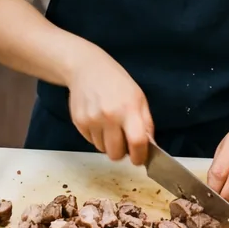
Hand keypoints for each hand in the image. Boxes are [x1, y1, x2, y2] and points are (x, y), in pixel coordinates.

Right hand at [65, 42, 154, 164]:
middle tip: (123, 141)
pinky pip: (91, 142)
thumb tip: (150, 147)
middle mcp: (109, 116)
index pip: (137, 142)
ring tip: (109, 125)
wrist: (87, 68)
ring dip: (108, 144)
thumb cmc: (116, 82)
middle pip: (116, 154)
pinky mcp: (79, 122)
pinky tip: (98, 120)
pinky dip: (96, 137)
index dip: (140, 156)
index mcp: (129, 108)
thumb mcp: (138, 97)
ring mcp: (92, 120)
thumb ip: (146, 123)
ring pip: (102, 149)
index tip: (140, 159)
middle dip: (122, 152)